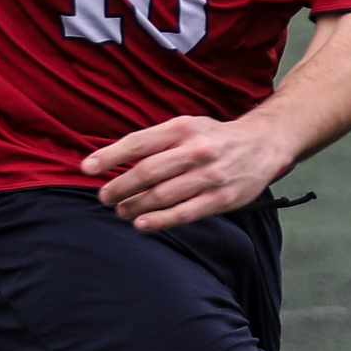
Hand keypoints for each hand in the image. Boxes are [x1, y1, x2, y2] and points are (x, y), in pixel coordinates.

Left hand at [82, 114, 296, 230]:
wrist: (263, 143)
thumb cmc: (215, 137)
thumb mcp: (187, 126)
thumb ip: (156, 141)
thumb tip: (114, 158)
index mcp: (183, 128)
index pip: (138, 143)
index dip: (109, 156)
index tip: (87, 168)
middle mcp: (196, 149)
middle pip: (146, 172)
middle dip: (119, 187)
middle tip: (104, 197)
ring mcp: (210, 175)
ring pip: (162, 195)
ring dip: (135, 206)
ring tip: (120, 211)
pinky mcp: (222, 198)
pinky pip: (185, 213)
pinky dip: (160, 220)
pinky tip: (142, 224)